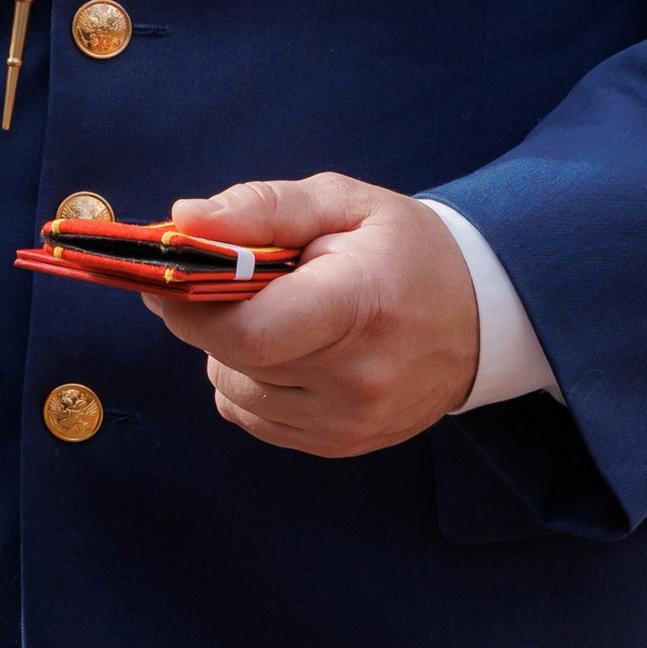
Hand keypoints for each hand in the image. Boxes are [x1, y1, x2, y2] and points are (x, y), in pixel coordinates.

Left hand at [140, 175, 479, 455]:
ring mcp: (350, 423)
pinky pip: (252, 416)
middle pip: (232, 357)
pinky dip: (249, 380)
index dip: (189, 306)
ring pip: (233, 389)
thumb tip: (182, 219)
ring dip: (231, 349)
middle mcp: (357, 379)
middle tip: (227, 279)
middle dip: (207, 315)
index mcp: (359, 306)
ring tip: (279, 313)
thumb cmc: (403, 249)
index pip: (246, 330)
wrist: (480, 318)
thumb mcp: (341, 202)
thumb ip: (261, 207)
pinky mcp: (340, 445)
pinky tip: (289, 349)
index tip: (167, 275)